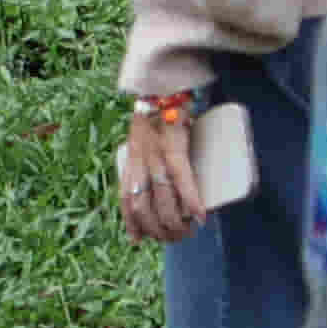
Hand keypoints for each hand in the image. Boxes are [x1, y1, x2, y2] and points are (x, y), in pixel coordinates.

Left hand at [115, 108, 207, 245]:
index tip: (139, 240)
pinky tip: (200, 216)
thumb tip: (159, 182)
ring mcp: (154, 156)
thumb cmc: (157, 115)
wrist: (162, 87)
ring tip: (188, 232)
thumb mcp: (142, 141)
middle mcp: (138, 162)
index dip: (132, 224)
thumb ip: (145, 161)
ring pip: (162, 200)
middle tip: (176, 238)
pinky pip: (181, 180)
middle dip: (159, 230)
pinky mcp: (173, 147)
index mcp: (130, 162)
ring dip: (176, 222)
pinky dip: (192, 201)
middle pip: (144, 208)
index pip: (125, 201)